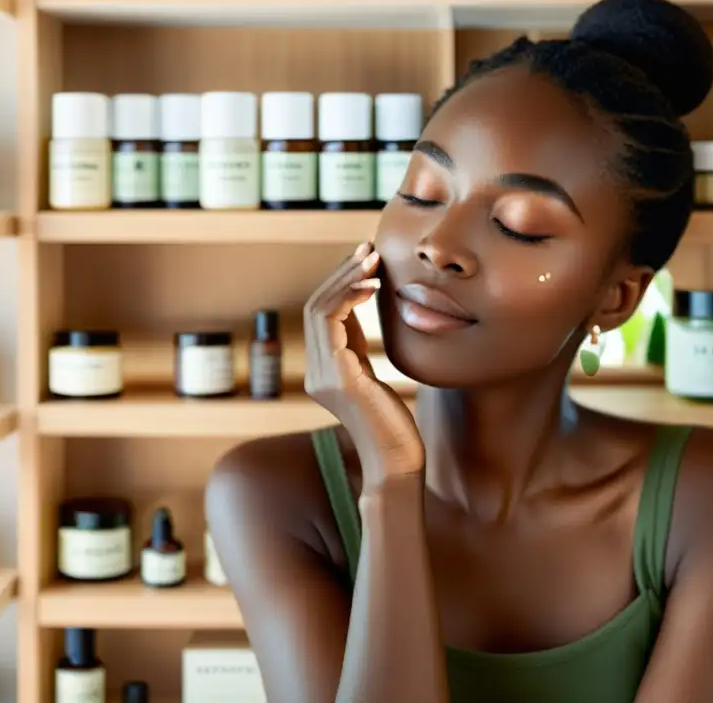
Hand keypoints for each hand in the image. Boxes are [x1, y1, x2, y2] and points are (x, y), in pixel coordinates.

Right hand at [304, 241, 425, 489]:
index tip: (367, 262)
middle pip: (316, 305)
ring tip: (372, 260)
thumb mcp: (374, 377)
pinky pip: (332, 322)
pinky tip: (374, 287)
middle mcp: (316, 372)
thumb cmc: (394, 425)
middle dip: (342, 273)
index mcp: (323, 371)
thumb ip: (359, 349)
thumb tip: (361, 310)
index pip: (322, 315)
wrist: (397, 463)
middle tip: (368, 249)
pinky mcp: (338, 378)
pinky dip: (350, 297)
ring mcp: (323, 375)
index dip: (341, 283)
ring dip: (346, 278)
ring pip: (320, 308)